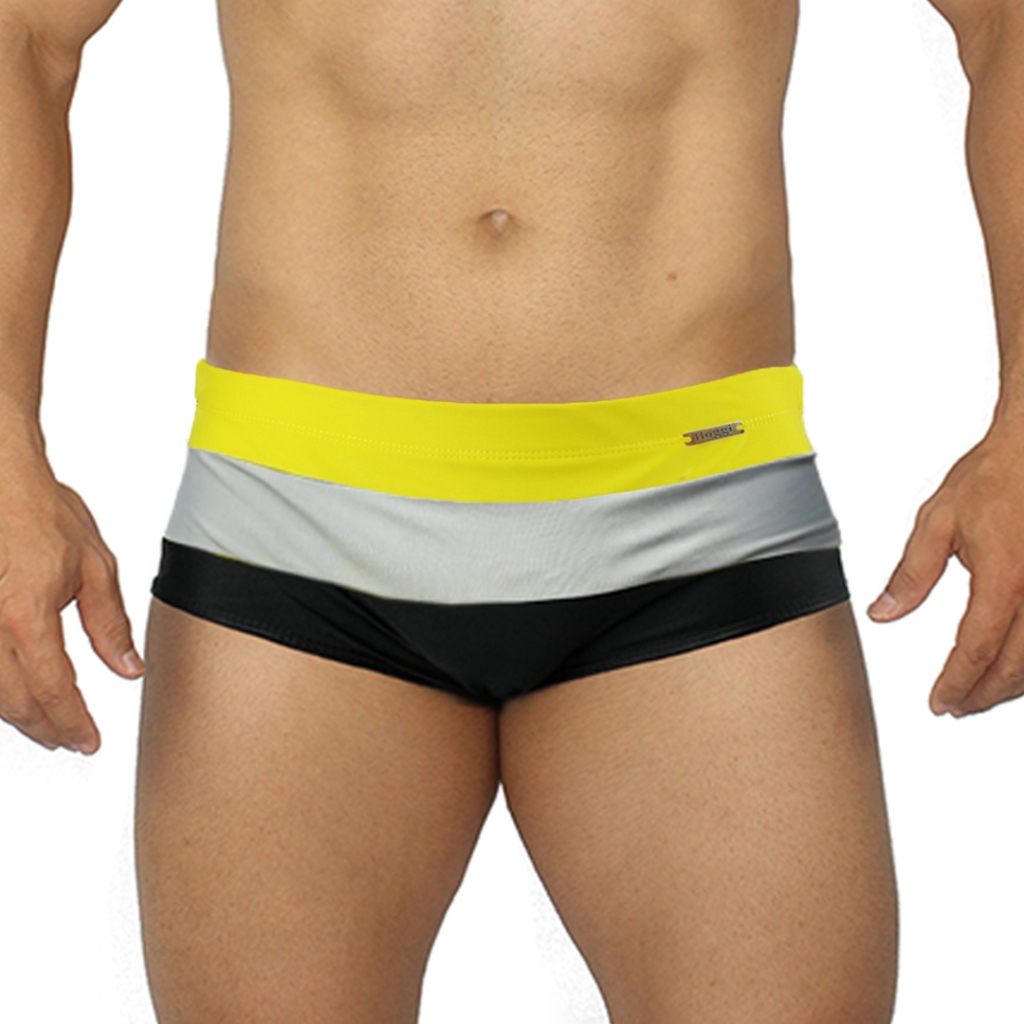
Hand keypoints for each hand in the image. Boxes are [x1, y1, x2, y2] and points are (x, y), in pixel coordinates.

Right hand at [0, 453, 143, 752]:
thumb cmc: (42, 512)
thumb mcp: (95, 566)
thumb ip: (109, 624)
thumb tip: (128, 668)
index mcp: (26, 617)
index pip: (53, 690)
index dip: (72, 723)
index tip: (88, 741)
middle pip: (15, 701)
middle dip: (45, 727)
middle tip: (70, 740)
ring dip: (18, 713)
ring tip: (45, 724)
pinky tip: (14, 690)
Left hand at [867, 425, 1023, 716]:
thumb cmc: (992, 477)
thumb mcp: (937, 521)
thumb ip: (911, 573)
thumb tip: (883, 614)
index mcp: (1005, 578)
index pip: (976, 649)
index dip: (956, 683)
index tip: (938, 704)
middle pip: (1015, 667)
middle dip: (982, 695)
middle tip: (956, 707)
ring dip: (1011, 685)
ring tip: (980, 694)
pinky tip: (1014, 666)